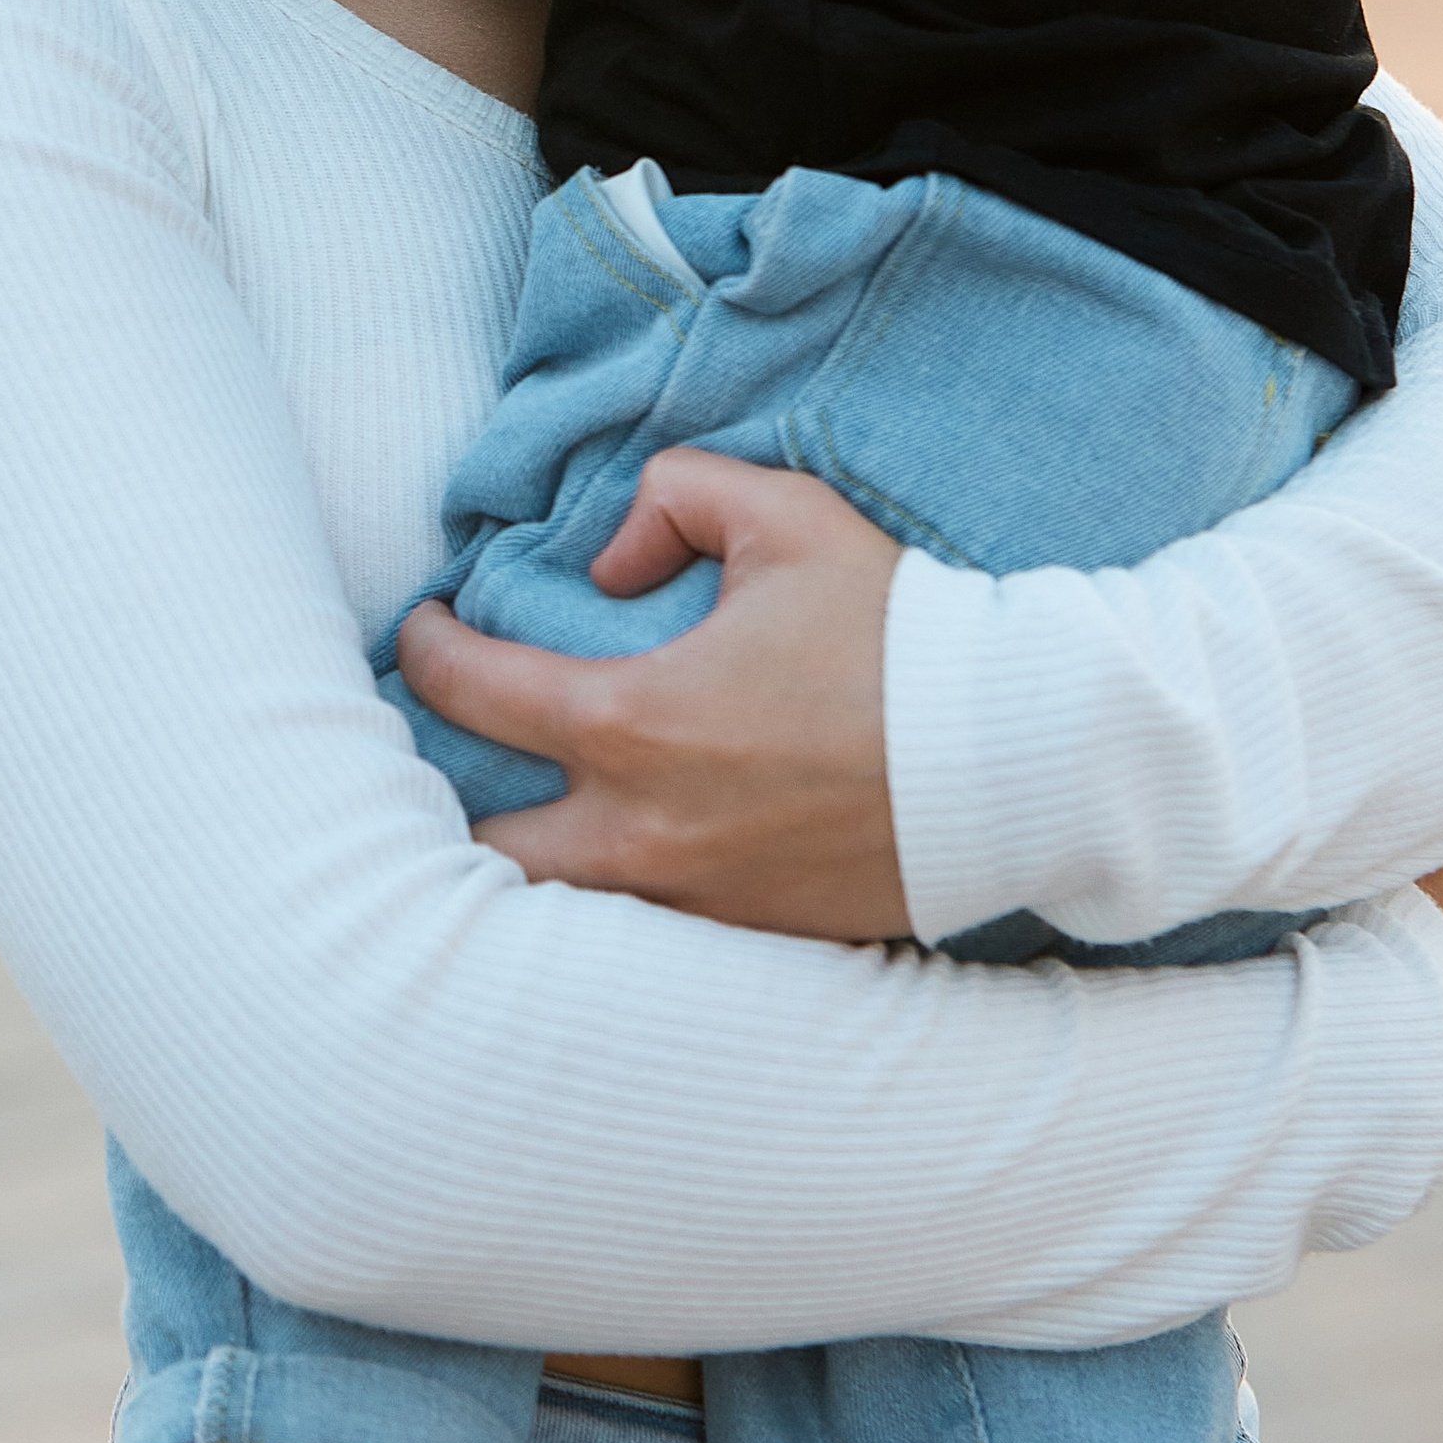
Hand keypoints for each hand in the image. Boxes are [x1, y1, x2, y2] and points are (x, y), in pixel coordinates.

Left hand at [396, 451, 913, 937]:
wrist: (1020, 761)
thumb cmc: (898, 633)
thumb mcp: (784, 517)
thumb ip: (675, 497)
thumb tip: (610, 565)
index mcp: (633, 724)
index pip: (468, 692)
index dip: (423, 650)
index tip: (422, 630)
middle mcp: (643, 833)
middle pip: (484, 847)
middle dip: (455, 799)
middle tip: (458, 751)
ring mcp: (696, 906)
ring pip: (559, 910)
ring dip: (535, 861)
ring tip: (533, 810)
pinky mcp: (752, 945)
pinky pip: (647, 937)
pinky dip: (620, 901)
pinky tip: (632, 855)